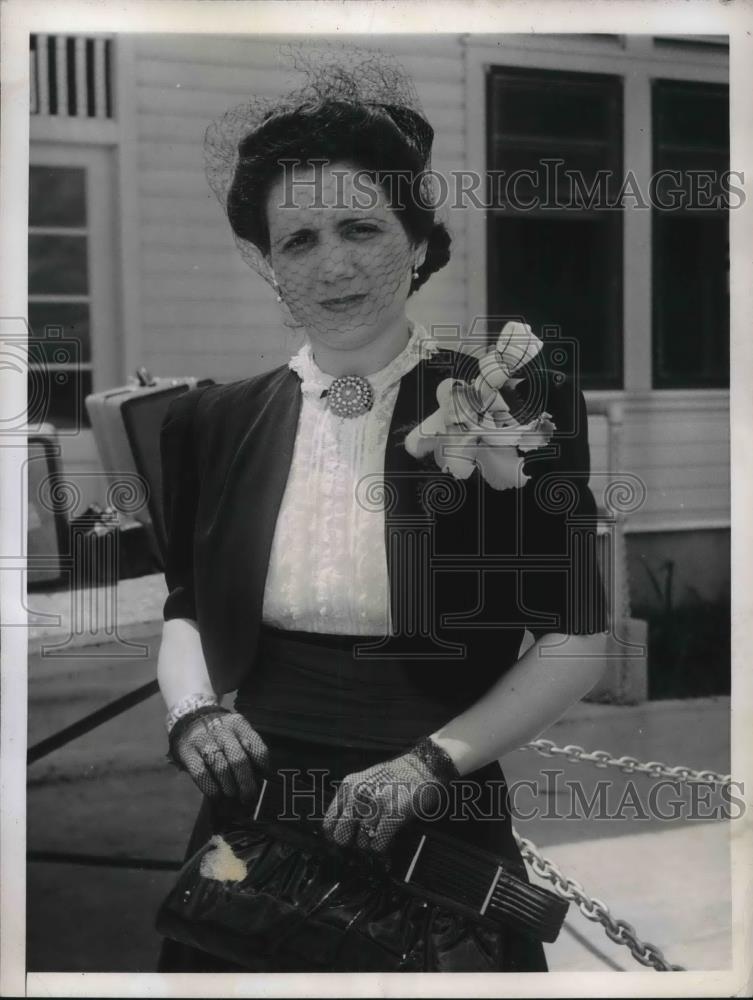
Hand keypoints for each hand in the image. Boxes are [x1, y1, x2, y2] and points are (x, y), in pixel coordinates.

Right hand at [169, 710, 269, 802]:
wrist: (190, 720)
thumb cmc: (220, 735)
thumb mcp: (236, 733)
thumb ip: (248, 749)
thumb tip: (260, 778)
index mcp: (239, 724)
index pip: (257, 747)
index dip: (262, 767)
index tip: (261, 780)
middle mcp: (222, 730)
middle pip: (239, 759)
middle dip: (246, 783)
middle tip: (248, 796)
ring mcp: (203, 740)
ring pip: (221, 768)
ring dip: (229, 787)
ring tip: (232, 794)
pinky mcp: (187, 751)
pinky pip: (201, 774)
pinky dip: (211, 788)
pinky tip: (216, 794)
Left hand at [322, 740, 457, 854]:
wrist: (423, 767)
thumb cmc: (394, 777)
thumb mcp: (364, 782)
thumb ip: (350, 802)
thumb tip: (338, 833)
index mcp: (348, 786)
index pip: (328, 823)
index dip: (336, 836)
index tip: (345, 841)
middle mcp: (358, 795)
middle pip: (342, 837)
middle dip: (352, 843)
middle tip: (364, 840)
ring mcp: (376, 804)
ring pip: (361, 843)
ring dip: (371, 845)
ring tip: (380, 835)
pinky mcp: (394, 814)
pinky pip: (378, 845)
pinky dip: (383, 848)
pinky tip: (388, 839)